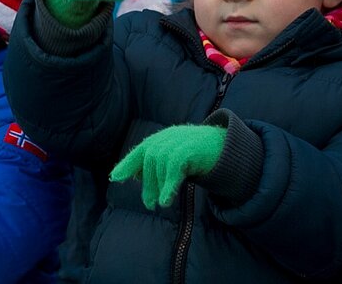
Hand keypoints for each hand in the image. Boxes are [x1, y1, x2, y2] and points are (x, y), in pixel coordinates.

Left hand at [110, 124, 226, 208]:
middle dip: (147, 184)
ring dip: (157, 187)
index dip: (127, 164)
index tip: (115, 177)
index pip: (141, 151)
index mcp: (162, 139)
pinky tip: (166, 201)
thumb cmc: (198, 154)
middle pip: (149, 160)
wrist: (226, 145)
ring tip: (159, 204)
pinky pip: (174, 168)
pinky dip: (168, 186)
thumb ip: (157, 165)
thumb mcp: (175, 158)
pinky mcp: (190, 150)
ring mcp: (178, 141)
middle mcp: (167, 137)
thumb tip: (134, 177)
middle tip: (149, 204)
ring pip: (160, 164)